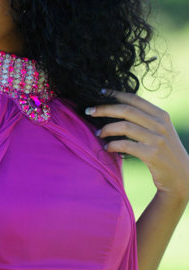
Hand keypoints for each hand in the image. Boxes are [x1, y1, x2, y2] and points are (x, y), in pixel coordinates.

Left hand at [85, 90, 188, 204]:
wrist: (182, 177)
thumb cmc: (166, 153)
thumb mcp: (161, 131)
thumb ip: (146, 119)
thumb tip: (118, 108)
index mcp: (161, 115)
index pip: (135, 99)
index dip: (116, 94)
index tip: (101, 92)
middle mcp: (160, 125)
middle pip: (126, 110)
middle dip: (104, 109)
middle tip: (89, 111)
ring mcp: (157, 139)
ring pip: (124, 126)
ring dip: (106, 129)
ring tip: (98, 133)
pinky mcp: (152, 154)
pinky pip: (125, 145)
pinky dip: (112, 145)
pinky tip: (107, 148)